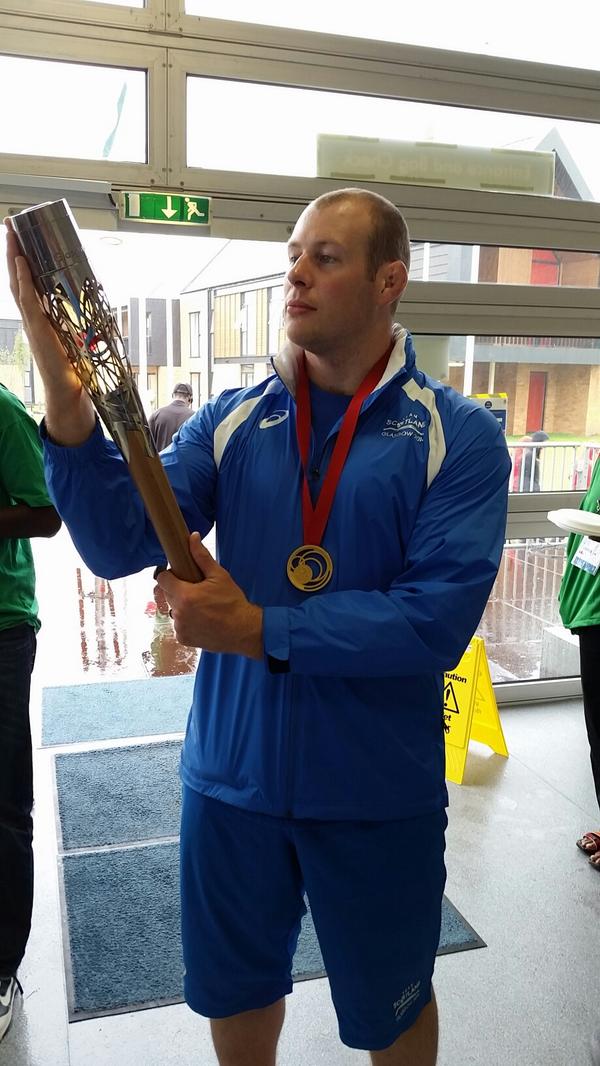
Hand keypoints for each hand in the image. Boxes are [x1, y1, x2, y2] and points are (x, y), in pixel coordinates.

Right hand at [4, 221, 94, 442]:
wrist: (69, 392)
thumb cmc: (75, 367)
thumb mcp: (76, 336)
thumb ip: (78, 320)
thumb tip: (95, 302)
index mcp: (39, 317)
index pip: (27, 282)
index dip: (22, 260)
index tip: (20, 237)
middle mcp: (31, 317)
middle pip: (17, 277)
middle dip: (12, 250)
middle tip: (10, 224)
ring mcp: (32, 323)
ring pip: (18, 284)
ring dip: (13, 258)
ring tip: (11, 235)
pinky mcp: (38, 331)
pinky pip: (28, 301)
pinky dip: (23, 282)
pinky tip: (21, 263)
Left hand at [156, 533, 263, 657]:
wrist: (243, 630)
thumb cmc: (233, 602)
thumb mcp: (219, 576)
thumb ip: (202, 556)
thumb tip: (192, 537)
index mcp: (185, 595)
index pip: (162, 580)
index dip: (170, 575)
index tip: (180, 576)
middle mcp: (178, 613)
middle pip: (167, 595)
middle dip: (178, 590)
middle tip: (196, 591)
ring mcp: (180, 628)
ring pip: (173, 611)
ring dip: (182, 607)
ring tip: (201, 607)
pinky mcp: (183, 639)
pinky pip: (179, 626)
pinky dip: (187, 623)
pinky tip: (202, 620)